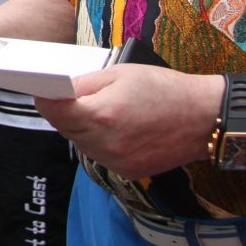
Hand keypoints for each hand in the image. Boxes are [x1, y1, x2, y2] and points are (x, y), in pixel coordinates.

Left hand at [35, 65, 221, 176]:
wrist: (204, 118)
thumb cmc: (165, 89)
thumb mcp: (121, 73)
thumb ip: (86, 84)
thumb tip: (61, 90)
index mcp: (101, 115)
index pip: (55, 110)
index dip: (45, 97)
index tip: (41, 88)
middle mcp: (105, 144)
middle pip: (66, 129)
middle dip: (63, 112)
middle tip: (65, 96)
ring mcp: (116, 161)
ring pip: (82, 144)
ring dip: (81, 128)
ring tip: (96, 111)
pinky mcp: (128, 172)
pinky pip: (100, 155)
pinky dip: (99, 142)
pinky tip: (113, 127)